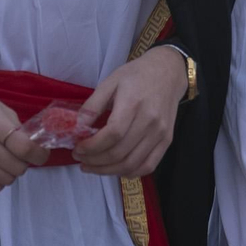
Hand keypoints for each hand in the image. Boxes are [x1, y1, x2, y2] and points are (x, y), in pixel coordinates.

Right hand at [0, 86, 50, 196]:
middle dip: (24, 163)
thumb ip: (17, 128)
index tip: (41, 154)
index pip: (24, 148)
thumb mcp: (0, 108)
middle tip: (20, 156)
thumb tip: (34, 148)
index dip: (39, 154)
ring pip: (4, 180)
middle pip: (16, 167)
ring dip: (11, 173)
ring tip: (7, 162)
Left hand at [70, 46, 186, 176]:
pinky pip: (148, 166)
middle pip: (120, 153)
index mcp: (134, 103)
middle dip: (95, 161)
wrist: (168, 72)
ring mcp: (160, 133)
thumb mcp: (110, 82)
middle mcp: (150, 121)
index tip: (77, 149)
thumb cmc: (137, 75)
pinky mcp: (167, 140)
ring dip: (108, 171)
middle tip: (80, 159)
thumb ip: (93, 105)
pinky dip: (129, 172)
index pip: (112, 135)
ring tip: (92, 166)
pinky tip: (114, 168)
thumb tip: (77, 127)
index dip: (92, 147)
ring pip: (132, 164)